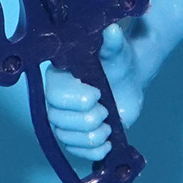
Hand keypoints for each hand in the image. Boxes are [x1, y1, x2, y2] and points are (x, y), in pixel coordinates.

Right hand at [44, 24, 142, 161]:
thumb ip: (113, 44)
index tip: (98, 93)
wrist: (128, 79)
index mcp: (59, 77)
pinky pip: (76, 151)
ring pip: (65, 138)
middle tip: (105, 108)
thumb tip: (113, 30)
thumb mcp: (117, 51)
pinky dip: (93, 151)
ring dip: (92, 135)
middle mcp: (56, 100)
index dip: (77, 99)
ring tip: (108, 124)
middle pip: (57, 120)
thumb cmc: (118, 61)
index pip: (55, 95)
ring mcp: (66, 119)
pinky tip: (107, 142)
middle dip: (87, 118)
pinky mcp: (77, 135)